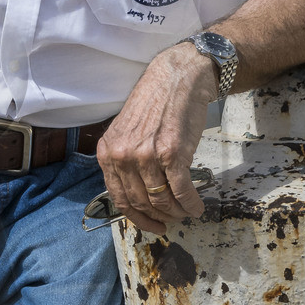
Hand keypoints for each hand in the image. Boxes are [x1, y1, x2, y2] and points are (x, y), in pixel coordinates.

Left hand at [96, 46, 215, 236]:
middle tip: (173, 219)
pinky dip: (190, 204)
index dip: (137, 217)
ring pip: (161, 199)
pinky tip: (196, 207)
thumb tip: (137, 194)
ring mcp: (147, 155)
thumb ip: (125, 160)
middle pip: (141, 202)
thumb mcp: (126, 131)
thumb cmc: (155, 104)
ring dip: (176, 212)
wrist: (177, 79)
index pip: (119, 198)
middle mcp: (123, 156)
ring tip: (185, 212)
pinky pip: (181, 190)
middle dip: (159, 216)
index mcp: (108, 152)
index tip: (152, 225)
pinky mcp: (172, 153)